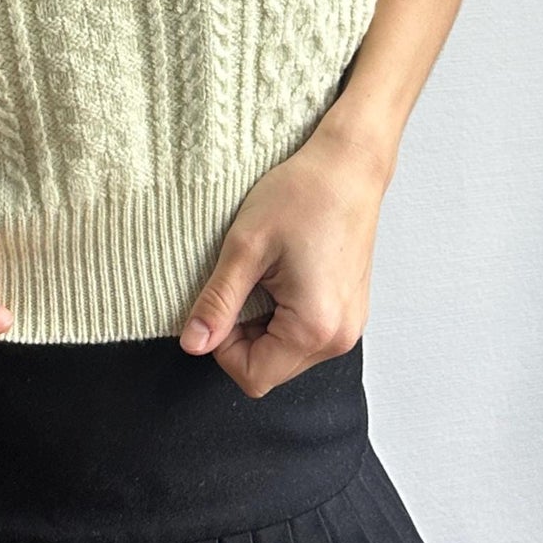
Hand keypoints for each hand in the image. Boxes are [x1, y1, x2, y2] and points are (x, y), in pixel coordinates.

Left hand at [177, 122, 390, 397]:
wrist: (348, 166)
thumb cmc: (301, 196)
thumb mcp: (246, 246)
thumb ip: (218, 302)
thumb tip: (192, 345)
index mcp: (315, 328)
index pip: (252, 376)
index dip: (222, 346)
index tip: (220, 301)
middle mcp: (340, 338)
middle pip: (271, 368)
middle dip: (243, 335)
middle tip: (241, 281)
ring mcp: (350, 327)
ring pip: (286, 353)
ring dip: (263, 324)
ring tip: (265, 274)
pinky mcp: (350, 311)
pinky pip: (306, 335)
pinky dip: (283, 315)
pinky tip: (283, 274)